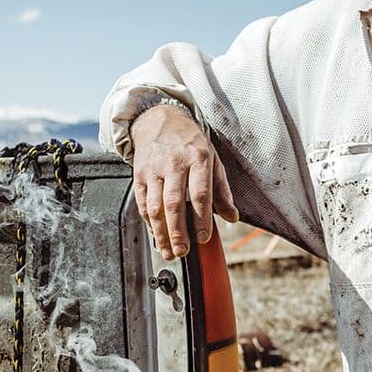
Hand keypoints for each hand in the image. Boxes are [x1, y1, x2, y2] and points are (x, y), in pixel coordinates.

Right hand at [131, 104, 238, 259]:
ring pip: (155, 206)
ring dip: (161, 232)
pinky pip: (143, 202)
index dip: (202, 219)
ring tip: (169, 251)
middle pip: (174, 203)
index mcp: (198, 158)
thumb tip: (232, 217)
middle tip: (183, 252)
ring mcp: (154, 169)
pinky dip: (149, 222)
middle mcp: (174, 163)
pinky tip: (156, 234)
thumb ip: (223, 191)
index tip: (204, 238)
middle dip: (178, 232)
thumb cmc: (190, 143)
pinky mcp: (139, 174)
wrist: (159, 120)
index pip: (201, 193)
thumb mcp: (213, 160)